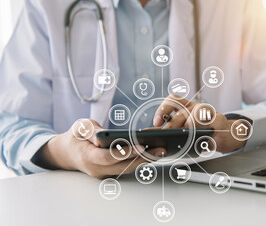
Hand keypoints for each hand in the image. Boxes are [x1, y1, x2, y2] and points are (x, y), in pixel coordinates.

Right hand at [37, 119, 166, 178]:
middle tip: (161, 149)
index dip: (126, 152)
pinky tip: (153, 152)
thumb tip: (104, 137)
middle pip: (123, 166)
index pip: (109, 157)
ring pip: (128, 168)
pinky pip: (127, 167)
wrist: (67, 153)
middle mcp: (97, 169)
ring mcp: (104, 174)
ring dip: (146, 160)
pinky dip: (140, 160)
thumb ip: (91, 131)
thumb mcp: (80, 127)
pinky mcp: (111, 173)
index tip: (142, 145)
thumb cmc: (76, 137)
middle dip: (144, 158)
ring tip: (161, 150)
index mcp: (87, 157)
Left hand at [153, 95, 245, 152]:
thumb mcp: (187, 130)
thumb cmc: (203, 132)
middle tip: (166, 137)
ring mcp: (209, 112)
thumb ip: (172, 130)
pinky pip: (210, 125)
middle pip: (181, 112)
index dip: (163, 109)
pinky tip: (199, 142)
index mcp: (187, 106)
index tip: (156, 123)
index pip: (173, 100)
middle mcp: (197, 106)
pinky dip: (203, 133)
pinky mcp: (219, 120)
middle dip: (172, 126)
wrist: (226, 134)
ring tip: (184, 138)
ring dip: (188, 127)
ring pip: (195, 115)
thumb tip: (154, 137)